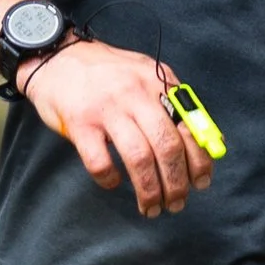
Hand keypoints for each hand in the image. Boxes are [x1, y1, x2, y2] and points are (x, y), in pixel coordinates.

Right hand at [21, 41, 214, 217]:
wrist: (56, 57)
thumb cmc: (105, 73)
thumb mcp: (144, 75)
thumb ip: (172, 101)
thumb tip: (208, 139)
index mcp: (157, 81)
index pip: (189, 126)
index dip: (199, 160)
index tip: (201, 183)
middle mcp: (135, 93)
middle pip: (167, 146)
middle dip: (176, 183)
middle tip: (176, 204)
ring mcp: (106, 108)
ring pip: (139, 158)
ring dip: (149, 190)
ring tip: (151, 207)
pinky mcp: (80, 123)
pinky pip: (101, 162)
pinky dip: (110, 179)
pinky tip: (113, 182)